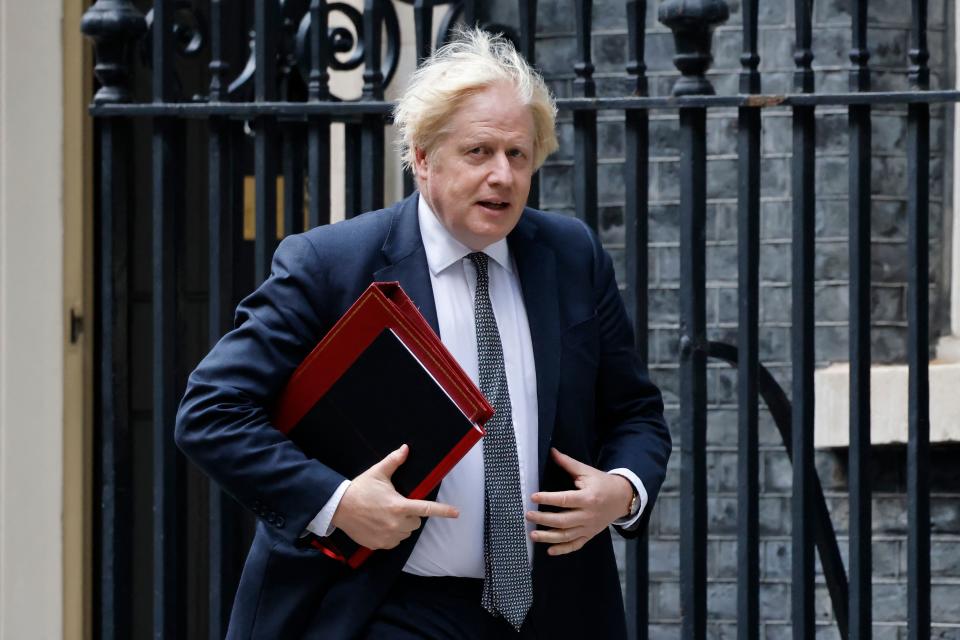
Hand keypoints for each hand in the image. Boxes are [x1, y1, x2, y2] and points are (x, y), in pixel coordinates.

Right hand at [331, 444, 458, 549]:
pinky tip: (379, 525)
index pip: (426, 509)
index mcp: (399, 506)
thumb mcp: (377, 473)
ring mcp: (388, 536)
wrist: (338, 507)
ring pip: (406, 533)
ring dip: (401, 526)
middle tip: (396, 506)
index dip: (443, 511)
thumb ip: (394, 462)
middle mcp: (396, 524)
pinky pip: (393, 542)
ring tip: (385, 515)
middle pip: (416, 522)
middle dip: (410, 515)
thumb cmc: (360, 489)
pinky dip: (391, 535)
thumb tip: (406, 449)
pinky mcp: (379, 545)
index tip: (457, 513)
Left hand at [526, 448, 633, 555]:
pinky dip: (563, 550)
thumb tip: (552, 452)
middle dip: (543, 519)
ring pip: (567, 536)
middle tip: (528, 515)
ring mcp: (589, 527)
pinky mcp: (590, 535)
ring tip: (533, 534)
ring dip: (548, 537)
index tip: (533, 496)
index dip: (548, 498)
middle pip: (563, 521)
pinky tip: (550, 550)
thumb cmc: (602, 483)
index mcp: (588, 498)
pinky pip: (576, 545)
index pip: (565, 500)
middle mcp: (588, 515)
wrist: (622, 498)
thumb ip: (568, 464)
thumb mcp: (587, 472)